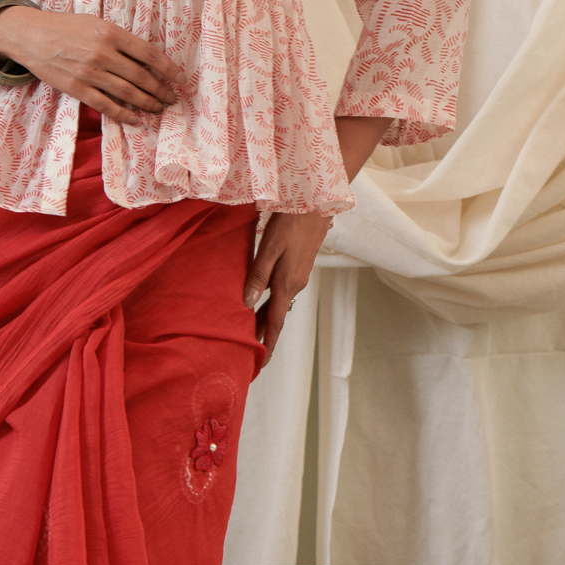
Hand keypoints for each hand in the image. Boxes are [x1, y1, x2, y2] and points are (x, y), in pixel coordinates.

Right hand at [0, 7, 182, 121]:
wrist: (31, 36)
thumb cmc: (65, 26)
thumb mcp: (96, 23)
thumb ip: (119, 39)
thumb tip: (145, 59)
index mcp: (110, 33)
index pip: (148, 53)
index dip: (168, 68)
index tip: (181, 78)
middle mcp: (102, 54)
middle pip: (141, 76)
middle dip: (161, 90)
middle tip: (172, 98)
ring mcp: (89, 73)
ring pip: (127, 93)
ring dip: (147, 103)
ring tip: (159, 108)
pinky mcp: (77, 88)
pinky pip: (106, 105)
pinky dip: (123, 114)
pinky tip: (136, 119)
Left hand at [244, 210, 331, 356]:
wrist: (316, 202)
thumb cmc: (290, 222)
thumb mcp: (269, 248)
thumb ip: (258, 275)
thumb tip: (247, 303)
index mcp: (286, 283)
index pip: (274, 321)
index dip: (266, 342)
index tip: (260, 362)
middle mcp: (295, 284)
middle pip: (276, 315)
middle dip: (263, 334)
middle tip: (249, 351)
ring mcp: (299, 275)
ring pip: (279, 302)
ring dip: (265, 317)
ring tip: (250, 330)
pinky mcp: (299, 266)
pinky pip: (282, 291)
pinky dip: (270, 301)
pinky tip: (260, 300)